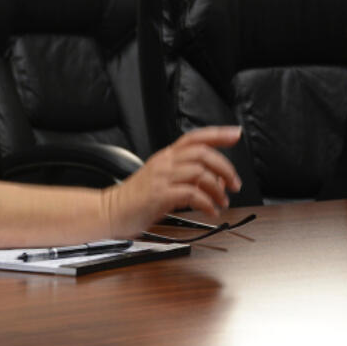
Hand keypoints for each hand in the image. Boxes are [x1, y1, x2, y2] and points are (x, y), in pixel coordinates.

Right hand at [101, 126, 242, 237]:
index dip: (218, 134)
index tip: (236, 134)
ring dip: (218, 188)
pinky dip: (207, 203)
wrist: (110, 211)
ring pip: (200, 172)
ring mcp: (161, 178)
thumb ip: (188, 177)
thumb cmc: (136, 198)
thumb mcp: (162, 181)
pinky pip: (191, 194)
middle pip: (202, 153)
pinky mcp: (159, 196)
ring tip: (222, 202)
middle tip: (234, 183)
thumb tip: (216, 181)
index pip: (195, 137)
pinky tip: (211, 211)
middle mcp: (165, 163)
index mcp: (166, 156)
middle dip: (225, 167)